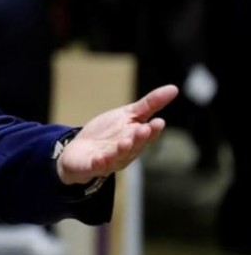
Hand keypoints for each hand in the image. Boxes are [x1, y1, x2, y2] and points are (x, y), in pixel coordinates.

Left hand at [57, 84, 178, 184]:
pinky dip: (99, 162)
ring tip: (125, 142)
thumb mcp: (128, 115)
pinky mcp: (92, 165)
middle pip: (135, 146)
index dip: (153, 130)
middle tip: (144, 129)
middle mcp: (126, 152)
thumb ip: (150, 104)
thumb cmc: (108, 133)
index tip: (159, 122)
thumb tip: (174, 88)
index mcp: (136, 139)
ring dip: (122, 150)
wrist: (81, 150)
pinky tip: (100, 158)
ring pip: (118, 156)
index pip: (148, 135)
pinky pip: (97, 165)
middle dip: (139, 139)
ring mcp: (109, 160)